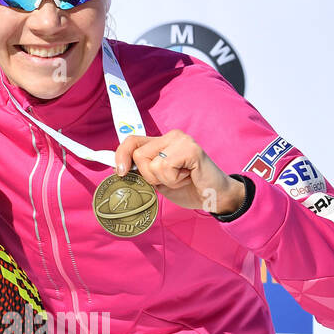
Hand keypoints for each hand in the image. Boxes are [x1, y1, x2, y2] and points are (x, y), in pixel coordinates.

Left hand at [114, 131, 243, 214]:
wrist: (214, 197)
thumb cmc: (188, 188)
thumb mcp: (158, 180)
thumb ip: (142, 171)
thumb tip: (119, 169)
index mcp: (161, 141)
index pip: (132, 141)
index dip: (120, 155)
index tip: (119, 172)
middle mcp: (171, 136)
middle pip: (138, 155)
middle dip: (149, 176)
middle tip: (170, 179)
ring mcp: (181, 140)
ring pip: (151, 163)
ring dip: (164, 179)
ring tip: (181, 178)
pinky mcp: (190, 149)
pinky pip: (165, 166)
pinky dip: (173, 179)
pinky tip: (188, 176)